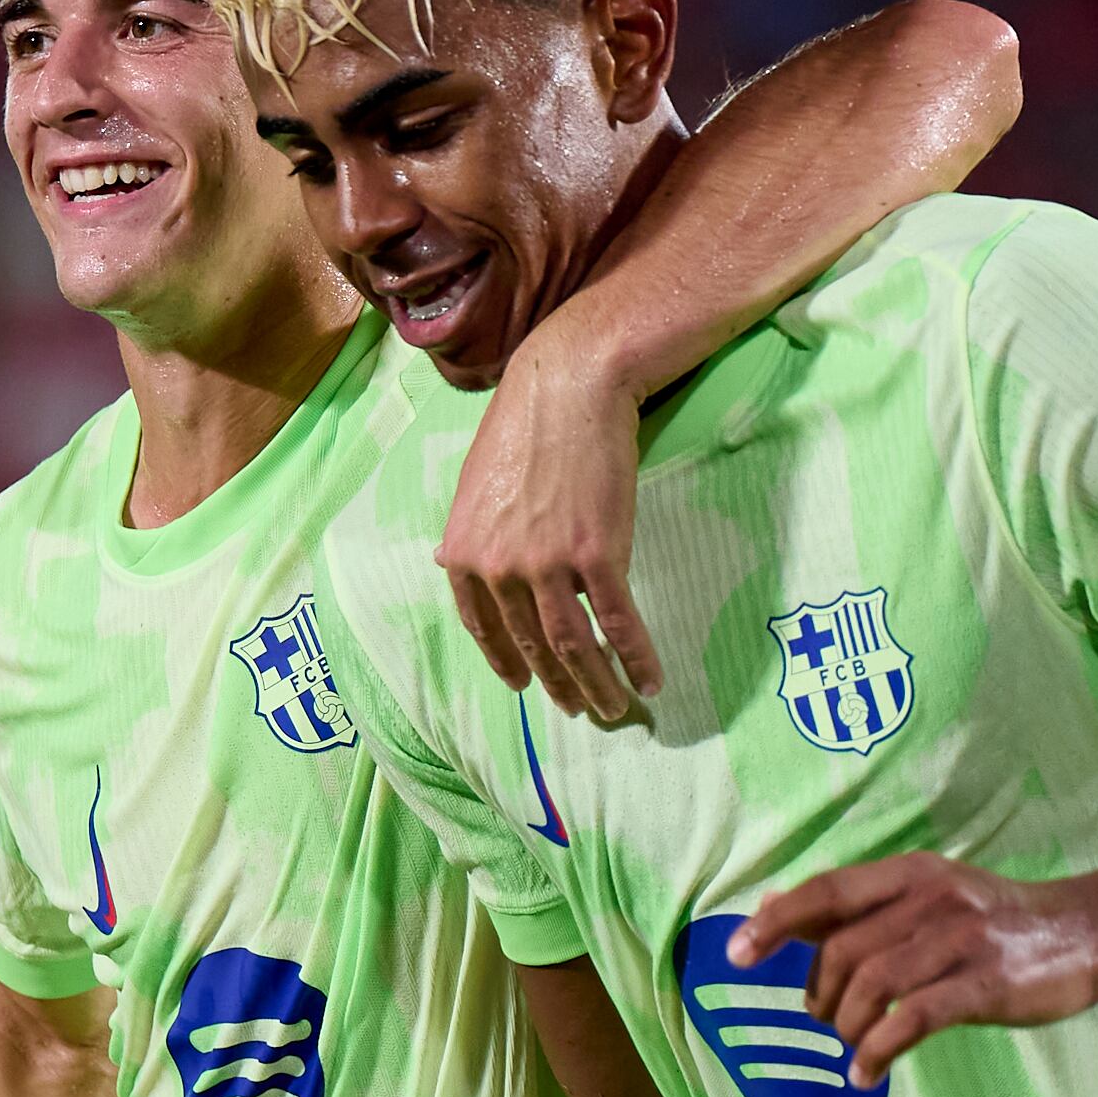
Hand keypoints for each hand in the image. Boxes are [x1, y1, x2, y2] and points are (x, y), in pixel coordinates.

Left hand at [436, 329, 658, 723]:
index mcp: (465, 552)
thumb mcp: (475, 482)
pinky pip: (619, 622)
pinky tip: (650, 679)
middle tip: (581, 710)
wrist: (570, 386)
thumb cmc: (525, 425)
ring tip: (616, 709)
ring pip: (574, 647)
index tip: (525, 686)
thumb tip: (446, 564)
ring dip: (598, 688)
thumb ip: (466, 532)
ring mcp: (548, 563)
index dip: (504, 663)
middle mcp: (500, 566)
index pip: (481, 627)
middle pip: (533, 645)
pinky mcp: (598, 554)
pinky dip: (636, 658)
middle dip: (560, 687)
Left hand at [738, 853, 1097, 1084]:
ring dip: (846, 1025)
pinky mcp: (986, 987)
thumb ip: (858, 908)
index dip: (776, 922)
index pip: (827, 892)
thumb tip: (777, 911)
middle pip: (844, 950)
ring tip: (849, 1045)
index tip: (737, 954)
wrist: (1087, 933)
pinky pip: (913, 1021)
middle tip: (825, 1019)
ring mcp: (960, 942)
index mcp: (910, 875)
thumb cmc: (995, 922)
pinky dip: (878, 1050)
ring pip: (872, 985)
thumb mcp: (928, 896)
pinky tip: (866, 1072)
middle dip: (820, 994)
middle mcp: (930, 900)